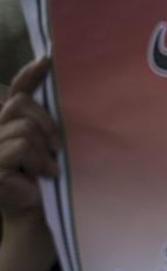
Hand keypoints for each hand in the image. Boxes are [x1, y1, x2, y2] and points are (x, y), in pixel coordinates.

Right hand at [0, 57, 57, 220]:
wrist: (33, 210)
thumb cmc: (42, 177)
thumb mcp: (47, 144)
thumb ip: (45, 121)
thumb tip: (56, 87)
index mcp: (6, 121)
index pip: (16, 91)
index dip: (29, 74)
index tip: (47, 60)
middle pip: (20, 103)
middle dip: (45, 123)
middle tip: (56, 148)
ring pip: (24, 128)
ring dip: (43, 151)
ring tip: (46, 169)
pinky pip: (22, 146)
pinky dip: (38, 161)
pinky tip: (42, 175)